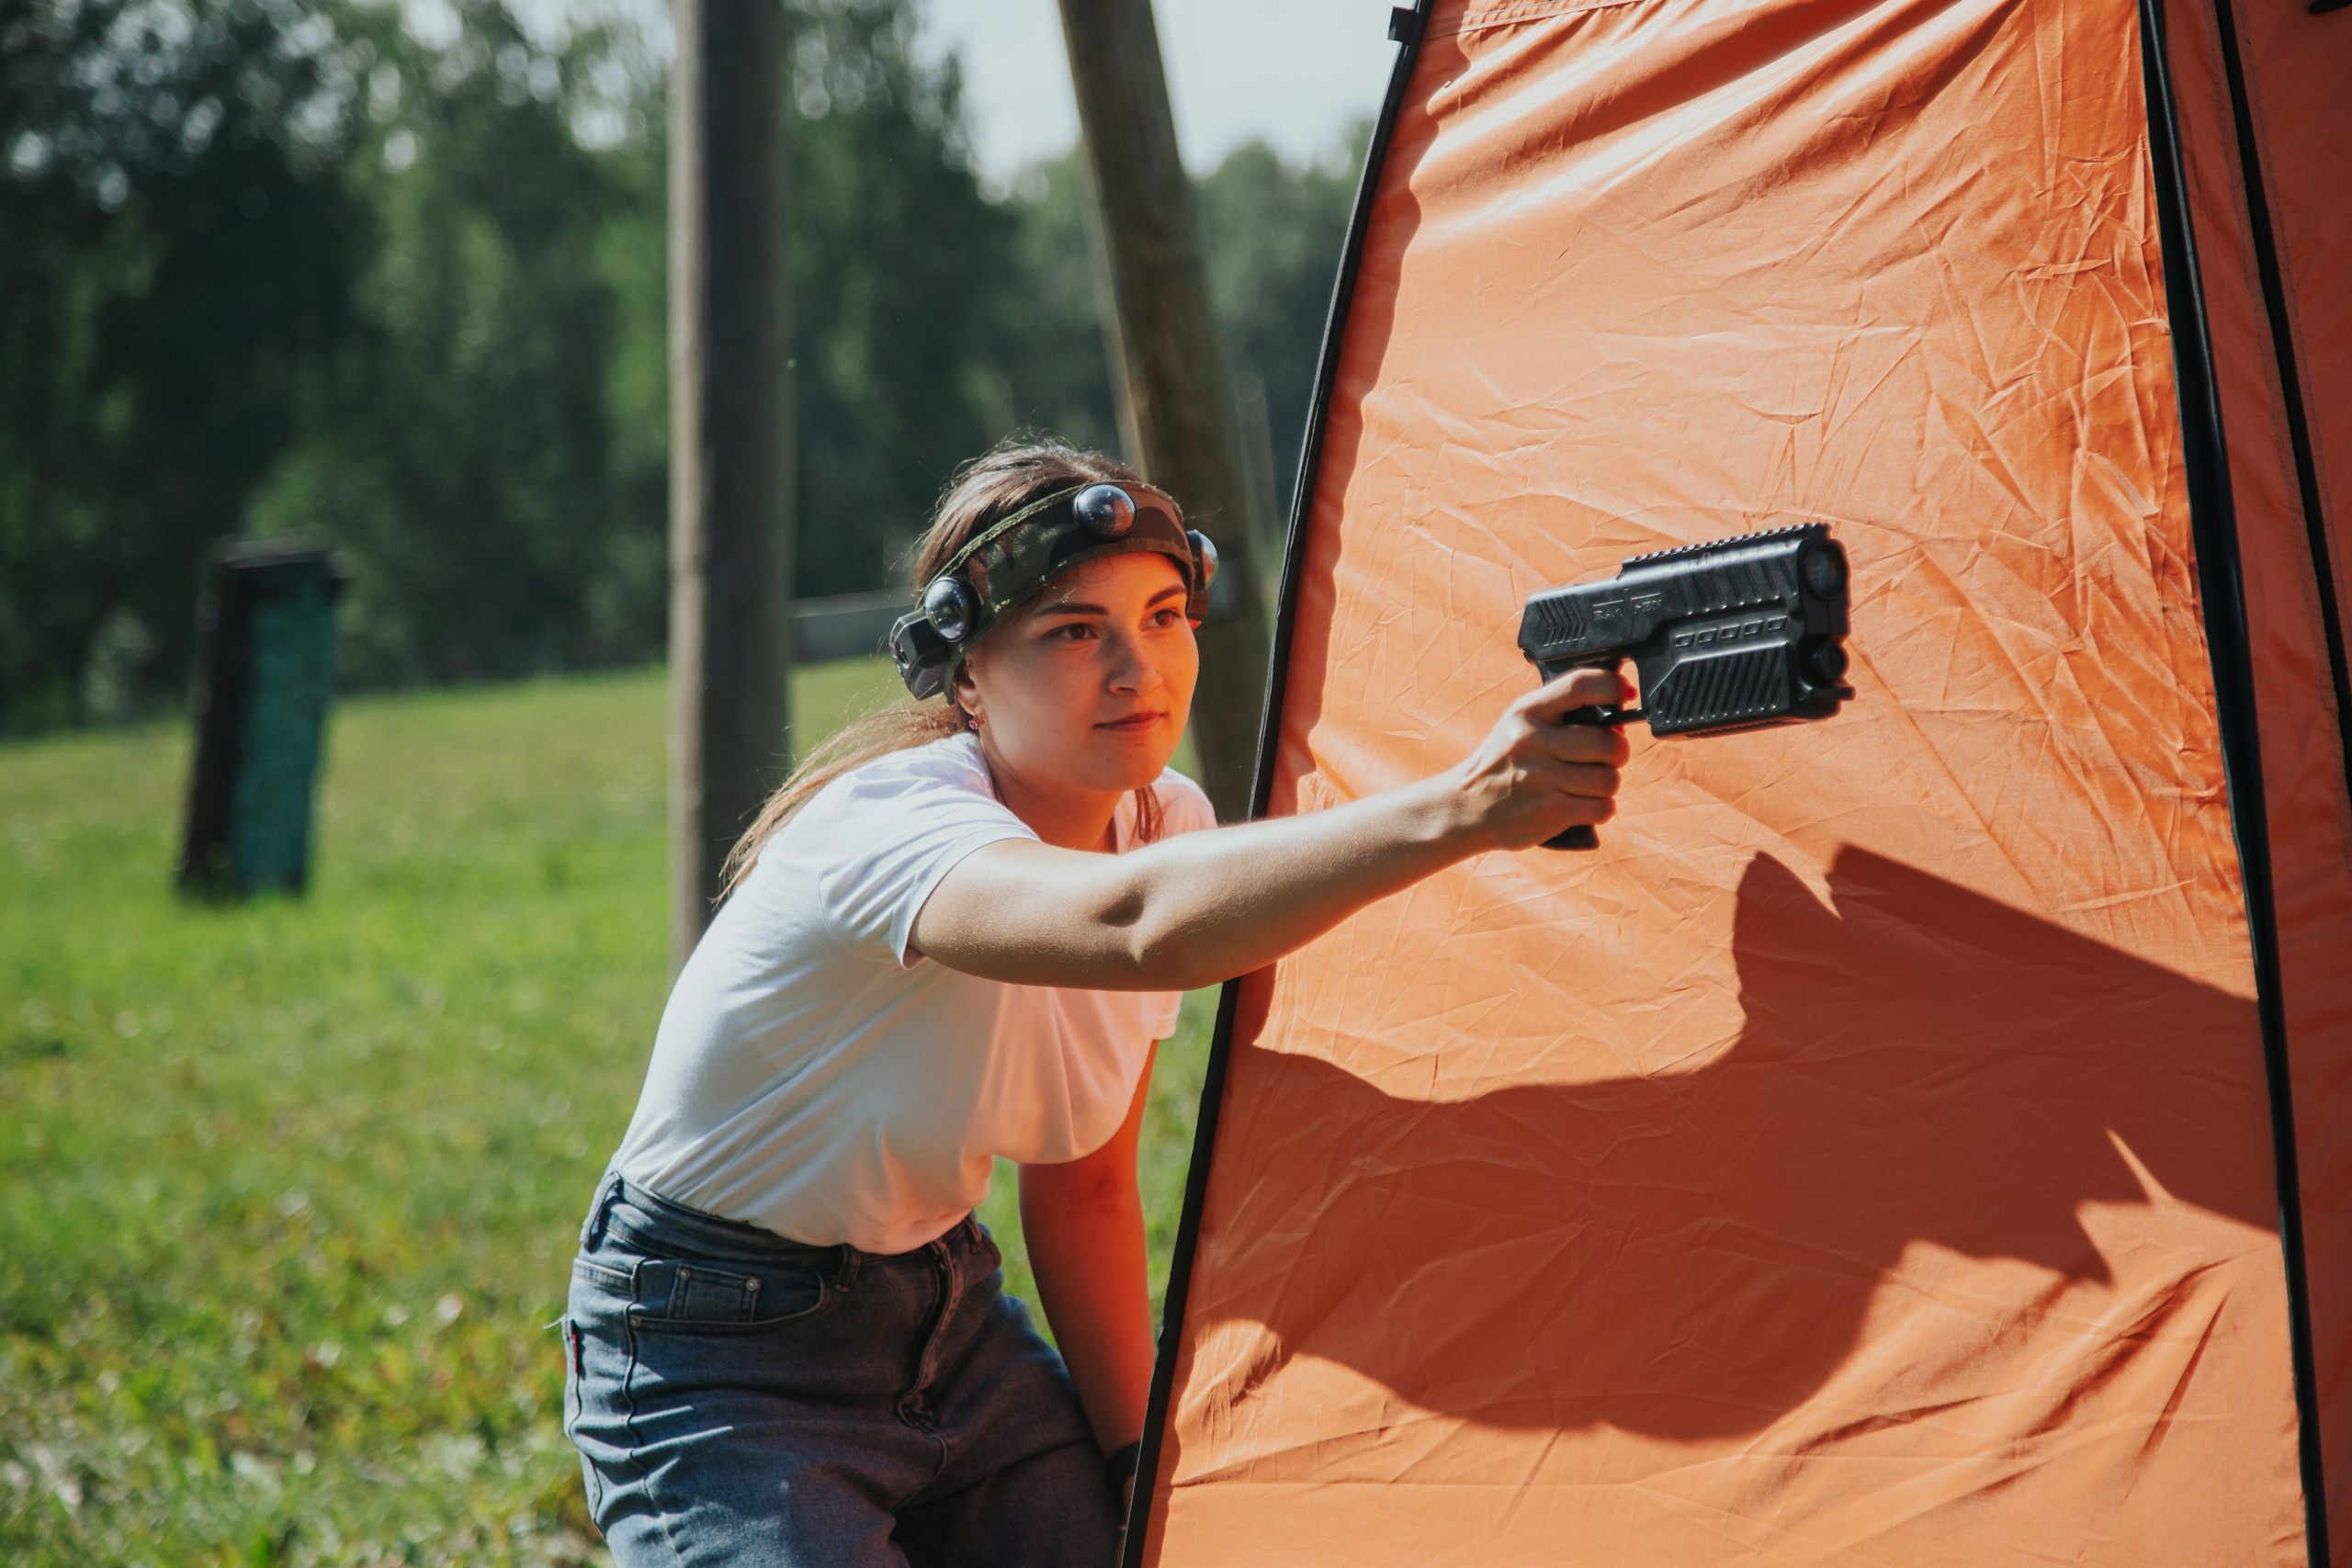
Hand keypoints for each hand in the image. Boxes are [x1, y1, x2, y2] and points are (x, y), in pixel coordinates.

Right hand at [1435, 667, 1630, 850]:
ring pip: (1610, 779)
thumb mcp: (1518, 725)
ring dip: (1605, 785)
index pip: (1580, 686)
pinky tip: (1579, 805)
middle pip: (1609, 742)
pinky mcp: (1549, 812)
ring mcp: (1541, 778)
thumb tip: (1619, 719)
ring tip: (1584, 785)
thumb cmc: (1503, 763)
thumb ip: (1560, 714)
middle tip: (1603, 758)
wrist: (1465, 806)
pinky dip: (1599, 808)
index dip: (1612, 686)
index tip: (1624, 693)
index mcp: (1526, 712)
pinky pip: (1602, 808)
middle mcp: (1532, 742)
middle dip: (1616, 752)